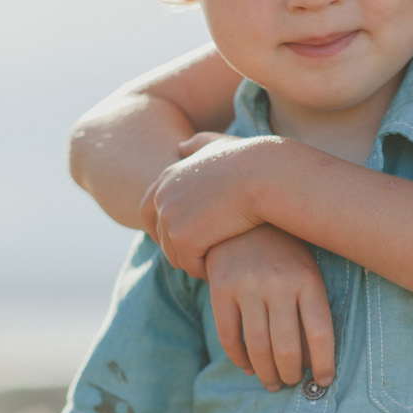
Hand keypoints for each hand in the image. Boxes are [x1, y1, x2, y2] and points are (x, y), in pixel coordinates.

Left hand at [139, 133, 284, 277]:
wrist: (264, 176)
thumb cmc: (249, 161)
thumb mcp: (218, 145)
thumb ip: (197, 145)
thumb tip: (181, 147)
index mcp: (166, 178)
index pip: (148, 212)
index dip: (165, 228)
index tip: (188, 237)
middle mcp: (161, 198)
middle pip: (162, 238)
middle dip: (183, 247)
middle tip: (209, 250)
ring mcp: (170, 219)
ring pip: (176, 256)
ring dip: (197, 260)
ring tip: (220, 255)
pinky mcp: (183, 239)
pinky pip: (192, 265)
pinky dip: (207, 268)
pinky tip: (225, 260)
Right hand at [206, 225, 335, 390]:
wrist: (242, 213)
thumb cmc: (283, 250)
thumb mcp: (307, 269)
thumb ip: (310, 308)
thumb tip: (313, 361)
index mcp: (307, 278)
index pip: (321, 333)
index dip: (325, 364)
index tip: (325, 381)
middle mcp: (278, 283)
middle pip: (287, 348)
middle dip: (292, 374)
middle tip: (293, 382)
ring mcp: (247, 285)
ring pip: (258, 347)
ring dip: (267, 374)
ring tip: (274, 382)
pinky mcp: (221, 288)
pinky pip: (229, 336)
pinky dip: (239, 359)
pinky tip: (249, 366)